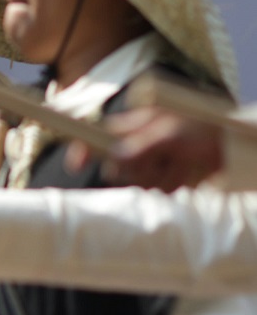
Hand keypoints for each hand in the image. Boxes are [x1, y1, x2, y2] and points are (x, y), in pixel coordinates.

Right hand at [66, 107, 221, 191]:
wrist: (237, 144)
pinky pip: (159, 190)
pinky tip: (189, 172)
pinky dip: (174, 185)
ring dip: (161, 178)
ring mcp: (155, 160)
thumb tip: (114, 157)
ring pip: (140, 181)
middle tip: (160, 162)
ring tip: (183, 164)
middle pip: (119, 166)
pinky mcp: (169, 175)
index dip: (85, 148)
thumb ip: (142, 145)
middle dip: (137, 171)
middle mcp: (140, 143)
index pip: (100, 135)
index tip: (76, 163)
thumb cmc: (206, 127)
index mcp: (135, 125)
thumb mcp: (172, 133)